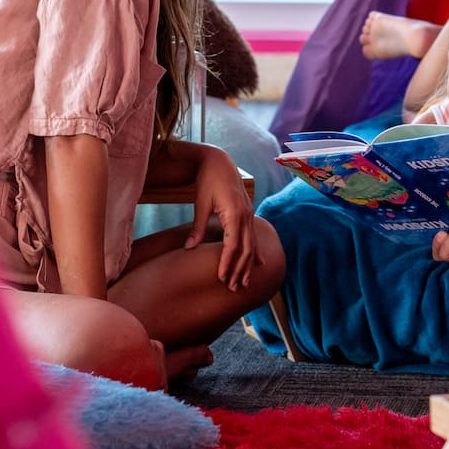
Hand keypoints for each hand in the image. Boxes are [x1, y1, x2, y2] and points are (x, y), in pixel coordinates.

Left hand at [188, 146, 261, 290]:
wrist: (219, 160)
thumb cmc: (208, 179)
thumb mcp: (200, 202)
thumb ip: (198, 227)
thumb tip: (189, 249)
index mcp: (234, 213)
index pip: (232, 245)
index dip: (227, 263)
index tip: (221, 278)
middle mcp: (245, 215)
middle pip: (245, 249)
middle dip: (239, 269)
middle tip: (232, 288)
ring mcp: (249, 214)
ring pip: (252, 245)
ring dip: (247, 265)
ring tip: (243, 283)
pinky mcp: (248, 213)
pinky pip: (253, 236)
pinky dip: (255, 252)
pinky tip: (259, 264)